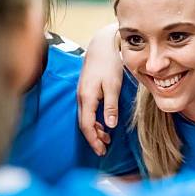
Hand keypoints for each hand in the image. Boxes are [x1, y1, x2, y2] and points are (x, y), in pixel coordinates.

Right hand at [77, 23, 123, 154]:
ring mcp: (82, 92)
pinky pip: (87, 109)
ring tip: (107, 138)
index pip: (86, 125)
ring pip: (85, 117)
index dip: (93, 140)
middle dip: (93, 138)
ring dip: (95, 129)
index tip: (101, 151)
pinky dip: (94, 119)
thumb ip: (110, 106)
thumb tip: (110, 126)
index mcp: (87, 97)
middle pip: (84, 123)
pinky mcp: (86, 88)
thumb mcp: (113, 86)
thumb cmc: (109, 63)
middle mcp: (81, 97)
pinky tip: (103, 121)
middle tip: (104, 149)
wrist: (102, 44)